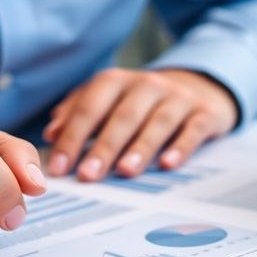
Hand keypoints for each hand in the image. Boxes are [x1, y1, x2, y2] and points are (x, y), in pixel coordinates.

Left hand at [43, 68, 237, 180]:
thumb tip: (52, 133)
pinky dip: (181, 147)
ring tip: (124, 172)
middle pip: (122, 117)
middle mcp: (147, 85)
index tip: (59, 167)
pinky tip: (168, 165)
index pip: (90, 108)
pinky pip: (192, 130)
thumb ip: (78, 112)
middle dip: (103, 147)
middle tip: (87, 175)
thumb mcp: (109, 99)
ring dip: (140, 148)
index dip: (73, 137)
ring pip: (157, 123)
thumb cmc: (141, 101)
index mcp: (116, 81)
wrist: (198, 85)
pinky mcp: (204, 113)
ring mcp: (178, 98)